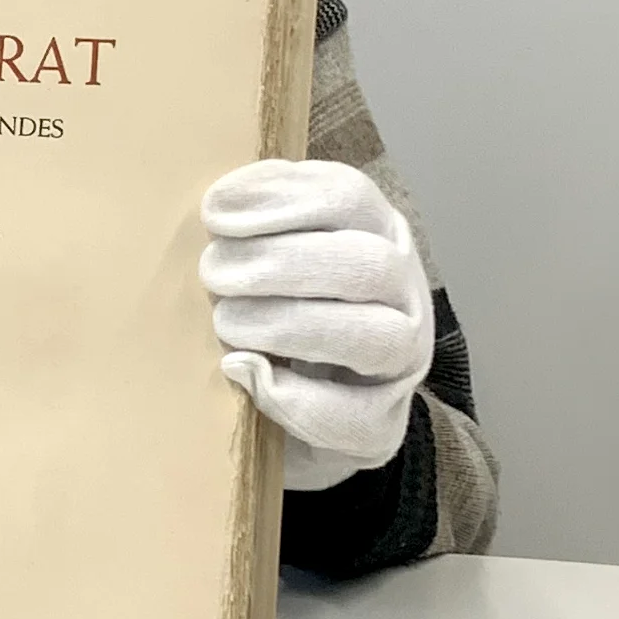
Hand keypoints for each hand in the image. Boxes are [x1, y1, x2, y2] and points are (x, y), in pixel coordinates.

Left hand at [200, 160, 432, 491]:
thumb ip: (248, 232)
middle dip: (280, 266)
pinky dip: (296, 399)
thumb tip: (218, 226)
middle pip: (366, 265)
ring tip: (227, 323)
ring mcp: (404, 357)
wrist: (308, 403)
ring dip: (291, 328)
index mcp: (372, 230)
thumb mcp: (265, 255)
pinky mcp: (385, 422)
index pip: (346, 196)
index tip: (216, 215)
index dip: (281, 199)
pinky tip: (248, 375)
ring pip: (378, 338)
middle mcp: (402, 288)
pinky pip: (356, 416)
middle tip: (214, 274)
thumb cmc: (273, 305)